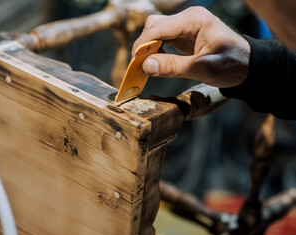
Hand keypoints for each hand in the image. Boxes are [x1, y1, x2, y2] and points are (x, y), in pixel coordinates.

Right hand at [133, 7, 250, 87]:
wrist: (247, 65)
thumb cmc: (231, 65)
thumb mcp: (202, 68)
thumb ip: (173, 67)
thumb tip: (146, 66)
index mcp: (194, 20)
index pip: (158, 27)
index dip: (143, 44)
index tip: (135, 62)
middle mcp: (188, 18)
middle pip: (154, 25)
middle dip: (145, 45)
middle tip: (141, 66)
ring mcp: (186, 25)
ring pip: (156, 31)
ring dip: (149, 48)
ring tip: (148, 66)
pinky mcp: (184, 35)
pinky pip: (163, 38)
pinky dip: (156, 50)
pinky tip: (158, 62)